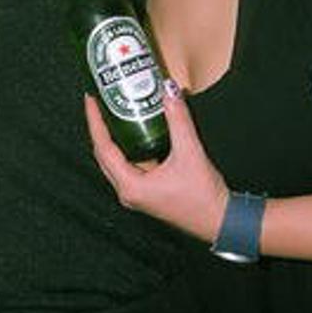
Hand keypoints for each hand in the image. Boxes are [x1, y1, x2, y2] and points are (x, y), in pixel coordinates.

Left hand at [84, 88, 229, 242]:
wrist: (220, 221)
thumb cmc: (203, 197)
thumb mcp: (190, 152)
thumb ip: (178, 120)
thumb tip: (169, 91)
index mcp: (130, 185)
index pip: (103, 147)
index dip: (95, 121)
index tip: (91, 99)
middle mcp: (127, 192)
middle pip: (103, 154)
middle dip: (99, 127)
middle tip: (98, 102)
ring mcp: (135, 194)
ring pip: (114, 161)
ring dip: (112, 137)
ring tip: (111, 113)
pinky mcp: (145, 192)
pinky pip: (127, 166)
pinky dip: (126, 148)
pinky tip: (133, 132)